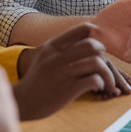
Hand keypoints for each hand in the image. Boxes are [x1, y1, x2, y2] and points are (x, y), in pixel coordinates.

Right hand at [14, 23, 130, 119]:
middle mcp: (57, 56)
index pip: (83, 29)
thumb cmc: (38, 80)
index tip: (98, 52)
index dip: (96, 39)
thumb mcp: (45, 57)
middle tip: (105, 68)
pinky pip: (94, 80)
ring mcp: (62, 73)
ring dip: (107, 74)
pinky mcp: (67, 89)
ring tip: (107, 83)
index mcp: (53, 45)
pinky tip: (97, 89)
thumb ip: (62, 47)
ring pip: (97, 62)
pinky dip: (100, 84)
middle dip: (104, 58)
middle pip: (93, 46)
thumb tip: (87, 36)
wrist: (23, 102)